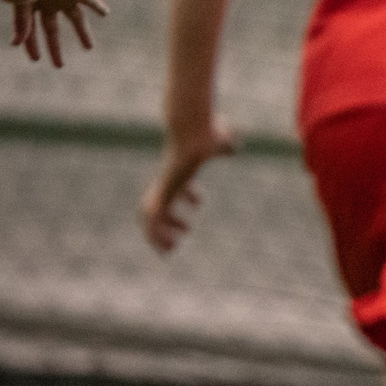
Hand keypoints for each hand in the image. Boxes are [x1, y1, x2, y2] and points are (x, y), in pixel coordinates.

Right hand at [12, 0, 105, 66]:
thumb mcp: (19, 0)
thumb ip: (20, 23)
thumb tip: (16, 44)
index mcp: (28, 4)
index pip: (30, 31)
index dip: (32, 46)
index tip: (35, 59)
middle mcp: (45, 2)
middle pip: (52, 30)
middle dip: (55, 48)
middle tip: (59, 65)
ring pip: (74, 19)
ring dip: (82, 33)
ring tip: (89, 48)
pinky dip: (97, 6)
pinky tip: (106, 13)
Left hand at [139, 120, 238, 253]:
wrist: (195, 136)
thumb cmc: (207, 135)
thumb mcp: (221, 142)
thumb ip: (226, 146)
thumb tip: (234, 146)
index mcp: (178, 168)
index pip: (177, 183)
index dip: (187, 194)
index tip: (199, 204)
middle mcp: (166, 179)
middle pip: (157, 202)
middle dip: (166, 221)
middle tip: (182, 234)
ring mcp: (161, 188)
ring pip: (151, 216)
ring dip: (158, 235)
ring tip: (171, 250)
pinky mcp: (160, 195)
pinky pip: (153, 221)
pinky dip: (157, 237)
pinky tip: (168, 248)